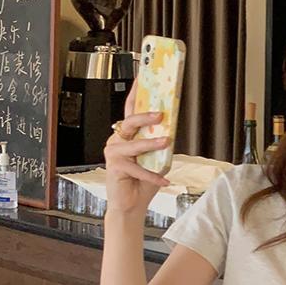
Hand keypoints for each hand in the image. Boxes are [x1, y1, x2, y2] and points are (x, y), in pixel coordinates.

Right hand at [104, 86, 170, 219]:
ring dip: (152, 144)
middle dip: (145, 115)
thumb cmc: (141, 184)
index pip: (130, 109)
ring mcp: (114, 153)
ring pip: (134, 144)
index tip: (142, 76)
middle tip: (160, 114)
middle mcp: (117, 141)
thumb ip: (160, 145)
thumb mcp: (156, 161)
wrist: (130, 208)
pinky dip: (152, 176)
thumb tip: (171, 132)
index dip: (135, 92)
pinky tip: (164, 181)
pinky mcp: (115, 168)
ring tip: (166, 142)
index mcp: (126, 136)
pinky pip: (138, 169)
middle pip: (130, 122)